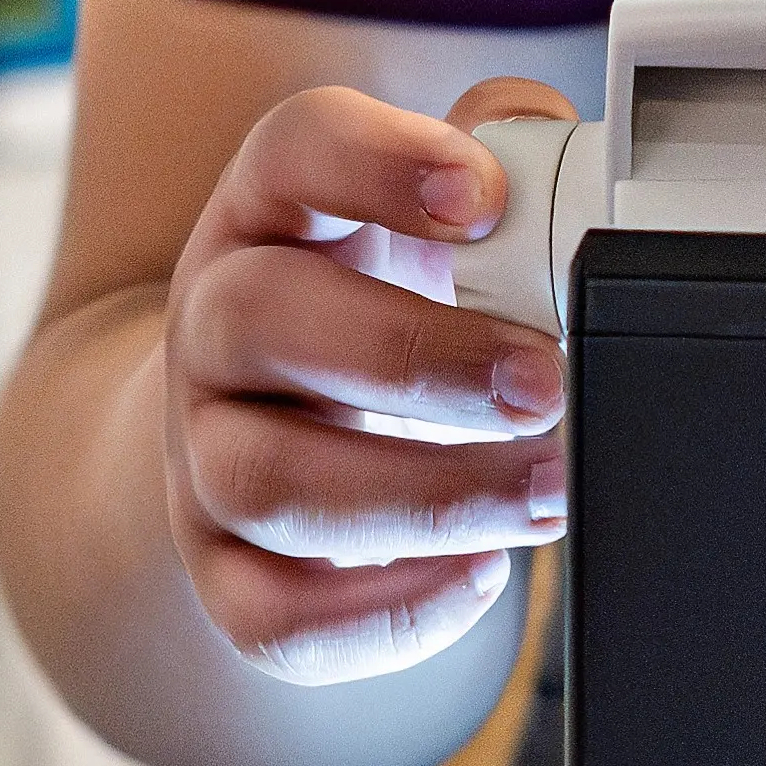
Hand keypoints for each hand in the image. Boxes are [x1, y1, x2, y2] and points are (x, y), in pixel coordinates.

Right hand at [157, 74, 580, 680]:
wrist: (264, 412)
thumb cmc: (376, 298)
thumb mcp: (427, 220)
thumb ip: (503, 163)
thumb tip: (562, 155)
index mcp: (273, 209)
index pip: (292, 149)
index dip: (378, 163)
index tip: (481, 197)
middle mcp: (215, 324)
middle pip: (257, 320)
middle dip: (412, 357)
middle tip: (542, 383)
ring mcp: (204, 452)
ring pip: (266, 483)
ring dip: (422, 499)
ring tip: (547, 493)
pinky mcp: (221, 568)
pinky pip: (270, 616)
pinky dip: (383, 613)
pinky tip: (479, 574)